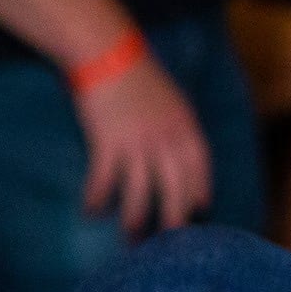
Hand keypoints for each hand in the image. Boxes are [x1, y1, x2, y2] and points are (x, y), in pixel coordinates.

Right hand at [74, 46, 211, 232]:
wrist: (106, 51)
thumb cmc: (133, 72)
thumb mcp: (167, 96)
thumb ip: (173, 123)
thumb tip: (171, 148)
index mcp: (183, 123)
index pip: (198, 164)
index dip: (200, 188)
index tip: (200, 209)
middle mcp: (164, 136)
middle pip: (174, 186)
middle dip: (173, 216)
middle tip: (169, 240)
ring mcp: (136, 141)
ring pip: (140, 190)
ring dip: (134, 217)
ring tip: (129, 235)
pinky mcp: (107, 142)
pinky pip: (104, 179)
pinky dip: (97, 197)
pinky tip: (90, 209)